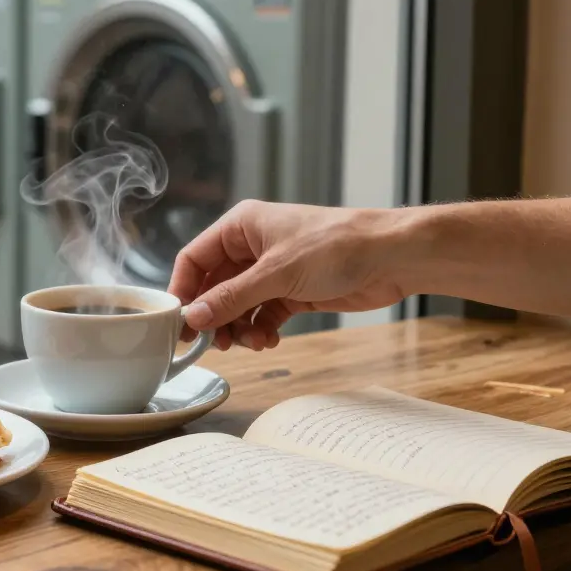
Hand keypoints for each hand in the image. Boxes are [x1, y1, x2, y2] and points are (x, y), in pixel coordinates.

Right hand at [168, 200, 412, 350]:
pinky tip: (270, 340)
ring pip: (238, 305)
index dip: (184, 291)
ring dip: (239, 328)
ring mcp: (272, 270)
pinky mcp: (292, 291)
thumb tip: (193, 317)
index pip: (194, 259)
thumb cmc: (335, 247)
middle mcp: (252, 246)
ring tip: (252, 344)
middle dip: (215, 316)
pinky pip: (263, 314)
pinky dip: (261, 330)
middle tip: (214, 344)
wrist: (391, 257)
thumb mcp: (275, 274)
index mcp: (241, 226)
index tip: (179, 323)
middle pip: (215, 287)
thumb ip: (231, 298)